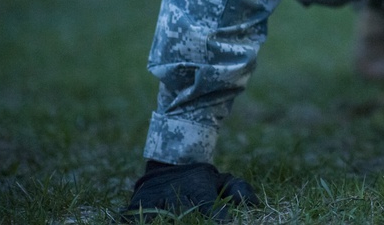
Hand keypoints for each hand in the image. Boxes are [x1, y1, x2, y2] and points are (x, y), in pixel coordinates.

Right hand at [120, 160, 258, 222]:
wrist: (170, 164)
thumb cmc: (201, 180)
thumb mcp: (222, 181)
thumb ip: (239, 190)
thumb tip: (253, 205)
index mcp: (198, 190)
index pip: (207, 205)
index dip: (215, 215)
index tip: (224, 222)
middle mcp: (175, 195)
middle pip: (179, 214)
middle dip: (185, 218)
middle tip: (191, 221)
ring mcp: (154, 200)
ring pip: (152, 216)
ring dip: (156, 219)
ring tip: (164, 222)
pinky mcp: (136, 204)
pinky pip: (129, 216)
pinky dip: (130, 219)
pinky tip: (130, 221)